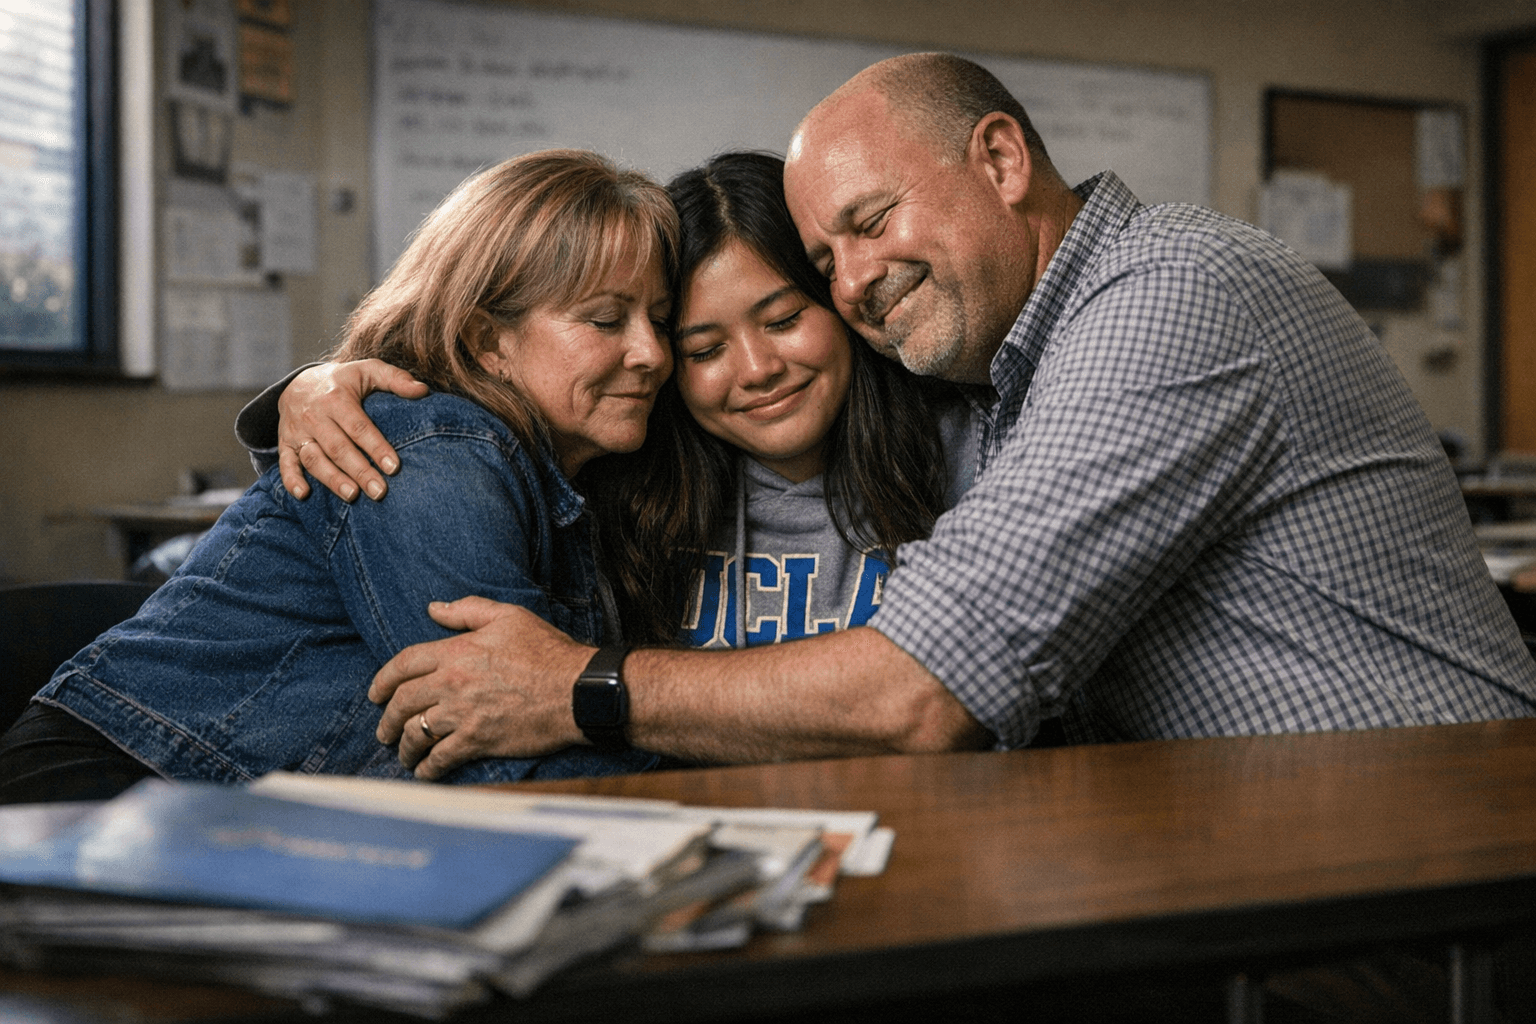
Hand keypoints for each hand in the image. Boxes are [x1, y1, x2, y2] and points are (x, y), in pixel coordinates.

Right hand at [279, 359, 428, 500]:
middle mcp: (314, 415)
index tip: (394, 467)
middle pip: (338, 447)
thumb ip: (396, 379)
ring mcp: (297, 430)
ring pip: (314, 458)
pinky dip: (291, 480)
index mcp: (336, 398)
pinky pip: (286, 463)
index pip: (359, 427)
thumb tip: (423, 391)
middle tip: (380, 492)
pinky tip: (304, 495)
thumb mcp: (368, 370)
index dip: (376, 447)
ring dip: (332, 479)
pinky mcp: (285, 442)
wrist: (300, 382)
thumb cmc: (343, 380)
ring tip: (352, 496)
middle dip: (359, 471)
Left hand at [370, 597, 592, 779]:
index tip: (375, 693)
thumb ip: (468, 610)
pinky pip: (440, 758)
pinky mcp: (478, 741)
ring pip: (416, 733)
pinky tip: (424, 771)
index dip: (383, 680)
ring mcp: (463, 714)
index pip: (403, 665)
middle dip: (386, 718)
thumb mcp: (509, 617)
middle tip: (383, 729)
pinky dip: (427, 768)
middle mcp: (452, 683)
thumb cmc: (547, 652)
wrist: (576, 690)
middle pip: (402, 703)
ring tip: (402, 753)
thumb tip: (434, 608)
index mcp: (456, 651)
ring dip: (403, 746)